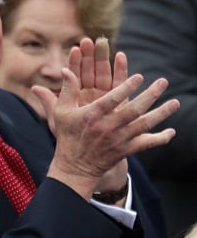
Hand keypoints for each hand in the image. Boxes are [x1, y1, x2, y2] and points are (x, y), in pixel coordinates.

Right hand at [35, 61, 177, 198]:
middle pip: (133, 110)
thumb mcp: (62, 112)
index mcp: (92, 116)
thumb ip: (67, 90)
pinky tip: (171, 132)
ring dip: (161, 113)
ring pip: (143, 125)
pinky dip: (159, 139)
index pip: (112, 99)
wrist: (74, 167)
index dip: (126, 88)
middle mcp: (107, 127)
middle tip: (163, 82)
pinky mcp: (124, 150)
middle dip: (150, 95)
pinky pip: (145, 144)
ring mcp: (117, 139)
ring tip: (175, 102)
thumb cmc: (68, 135)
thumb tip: (65, 69)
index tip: (139, 77)